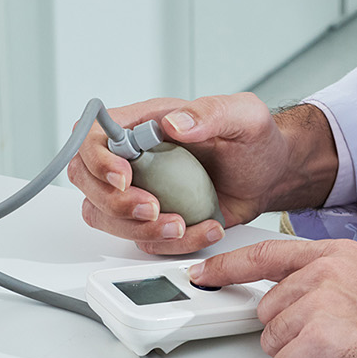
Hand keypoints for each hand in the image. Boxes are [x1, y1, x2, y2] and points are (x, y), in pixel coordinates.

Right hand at [66, 94, 319, 255]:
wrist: (269, 176)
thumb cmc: (253, 140)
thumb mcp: (243, 116)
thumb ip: (210, 113)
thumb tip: (173, 123)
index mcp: (143, 124)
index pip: (92, 136)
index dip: (97, 159)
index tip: (125, 178)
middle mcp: (133, 158)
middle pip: (86, 181)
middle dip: (114, 203)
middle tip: (153, 209)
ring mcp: (139, 191)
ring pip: (103, 216)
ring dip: (137, 229)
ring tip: (181, 224)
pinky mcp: (153, 220)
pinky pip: (141, 240)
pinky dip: (171, 244)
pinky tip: (204, 229)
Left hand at [190, 239, 356, 357]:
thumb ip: (329, 287)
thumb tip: (293, 303)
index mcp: (339, 256)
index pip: (267, 254)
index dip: (229, 267)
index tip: (204, 274)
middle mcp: (327, 272)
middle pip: (267, 312)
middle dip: (293, 339)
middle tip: (339, 347)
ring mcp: (321, 303)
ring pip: (273, 344)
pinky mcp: (319, 340)